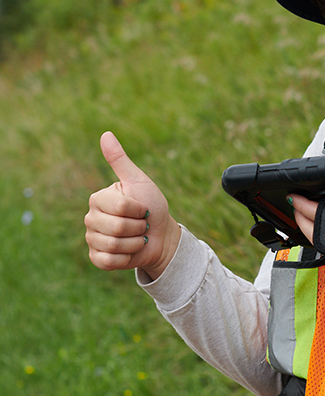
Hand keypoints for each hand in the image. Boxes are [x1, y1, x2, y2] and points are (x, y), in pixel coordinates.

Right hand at [84, 132, 180, 278]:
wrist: (161, 236)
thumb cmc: (152, 206)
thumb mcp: (139, 181)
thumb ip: (120, 161)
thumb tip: (105, 134)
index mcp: (99, 199)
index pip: (120, 207)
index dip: (139, 210)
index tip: (143, 208)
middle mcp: (91, 218)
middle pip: (117, 227)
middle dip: (139, 227)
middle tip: (142, 224)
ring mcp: (92, 238)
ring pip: (114, 245)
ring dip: (135, 242)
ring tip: (137, 237)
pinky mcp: (97, 258)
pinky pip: (109, 261)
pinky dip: (127, 258)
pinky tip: (130, 251)